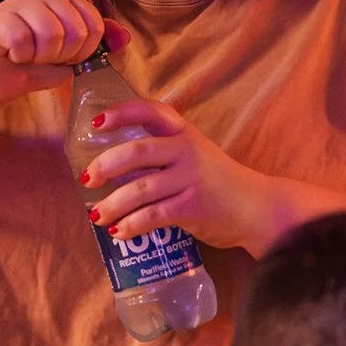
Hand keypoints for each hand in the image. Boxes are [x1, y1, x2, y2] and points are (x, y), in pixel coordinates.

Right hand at [0, 0, 124, 103]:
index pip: (95, 25)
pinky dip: (20, 57)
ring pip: (51, 34)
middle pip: (76, 31)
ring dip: (41, 57)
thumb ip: (99, 44)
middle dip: (62, 56)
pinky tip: (11, 53)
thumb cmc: (34, 65)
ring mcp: (17, 1)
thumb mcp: (73, 56)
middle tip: (43, 57)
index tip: (65, 57)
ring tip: (28, 55)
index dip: (83, 52)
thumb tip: (125, 37)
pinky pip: (23, 42)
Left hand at [82, 99, 298, 254]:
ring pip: (140, 189)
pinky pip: (153, 215)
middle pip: (137, 153)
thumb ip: (163, 153)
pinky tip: (119, 233)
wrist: (257, 207)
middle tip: (88, 180)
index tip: (96, 124)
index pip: (150, 112)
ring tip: (97, 216)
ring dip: (113, 205)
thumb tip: (111, 168)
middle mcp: (187, 150)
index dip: (121, 113)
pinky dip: (131, 225)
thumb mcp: (196, 154)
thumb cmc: (220, 182)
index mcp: (184, 133)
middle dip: (106, 166)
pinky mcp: (194, 207)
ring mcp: (191, 178)